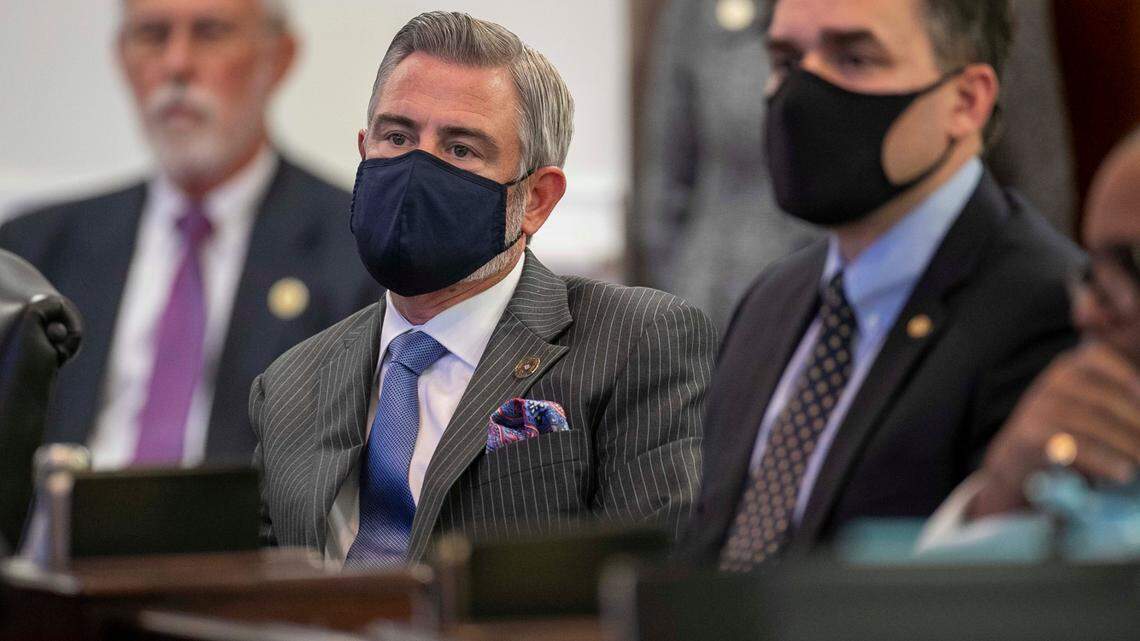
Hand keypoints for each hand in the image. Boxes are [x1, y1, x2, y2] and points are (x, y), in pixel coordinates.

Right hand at [969, 341, 1139, 518]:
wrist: (1016, 463)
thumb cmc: (1066, 434)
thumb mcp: (1085, 406)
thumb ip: (1112, 401)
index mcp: (1067, 367)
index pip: (1097, 355)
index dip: (1125, 374)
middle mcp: (1051, 382)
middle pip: (1103, 397)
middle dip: (1135, 422)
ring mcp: (1039, 406)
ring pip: (1091, 421)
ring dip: (1125, 444)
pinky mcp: (1031, 434)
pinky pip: (1076, 445)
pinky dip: (1104, 460)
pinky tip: (1123, 473)